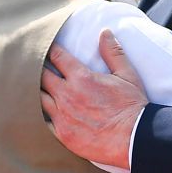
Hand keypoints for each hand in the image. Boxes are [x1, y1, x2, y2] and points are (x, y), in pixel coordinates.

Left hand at [40, 29, 147, 169]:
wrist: (135, 139)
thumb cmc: (132, 107)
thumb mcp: (127, 75)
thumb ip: (113, 53)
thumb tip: (105, 33)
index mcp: (82, 78)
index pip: (57, 56)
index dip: (50, 49)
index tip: (48, 48)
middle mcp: (67, 95)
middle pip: (41, 76)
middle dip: (38, 69)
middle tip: (36, 65)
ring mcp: (62, 116)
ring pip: (38, 98)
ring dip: (38, 91)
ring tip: (36, 88)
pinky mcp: (62, 134)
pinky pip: (42, 121)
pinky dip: (41, 114)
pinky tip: (42, 111)